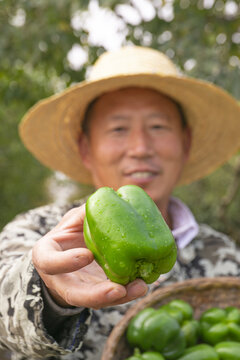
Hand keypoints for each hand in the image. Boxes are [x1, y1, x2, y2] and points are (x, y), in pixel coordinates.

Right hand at [32, 204, 147, 308]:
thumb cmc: (70, 234)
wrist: (71, 253)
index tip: (87, 255)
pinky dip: (128, 292)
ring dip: (120, 297)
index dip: (66, 261)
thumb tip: (111, 198)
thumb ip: (86, 214)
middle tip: (118, 289)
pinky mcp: (96, 294)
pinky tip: (143, 284)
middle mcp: (61, 279)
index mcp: (47, 257)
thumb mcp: (72, 221)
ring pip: (96, 301)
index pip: (49, 262)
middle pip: (75, 294)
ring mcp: (79, 290)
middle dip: (97, 294)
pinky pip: (112, 297)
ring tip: (141, 287)